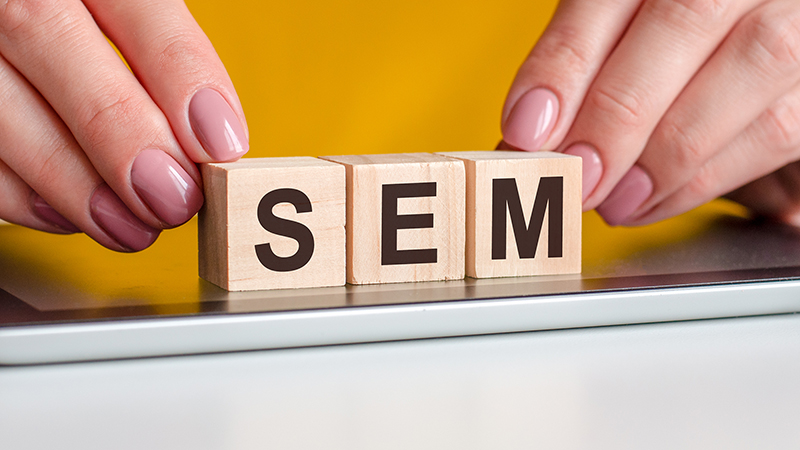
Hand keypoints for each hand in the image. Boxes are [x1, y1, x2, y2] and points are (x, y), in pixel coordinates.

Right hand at [0, 0, 247, 250]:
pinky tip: (69, 214)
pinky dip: (21, 194)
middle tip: (174, 199)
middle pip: (50, 38)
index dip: (182, 74)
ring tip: (133, 226)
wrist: (13, 19)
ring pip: (0, 104)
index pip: (137, 1)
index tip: (220, 143)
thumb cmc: (82, 28)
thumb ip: (160, 60)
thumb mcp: (124, 17)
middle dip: (122, 134)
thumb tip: (212, 142)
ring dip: (74, 181)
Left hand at [499, 0, 799, 225]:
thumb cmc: (669, 35)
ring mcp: (794, 10)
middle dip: (617, 115)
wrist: (744, 26)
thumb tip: (526, 140)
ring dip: (667, 154)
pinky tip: (656, 199)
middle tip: (576, 176)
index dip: (564, 64)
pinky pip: (781, 125)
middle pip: (683, 20)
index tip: (526, 131)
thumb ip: (581, 65)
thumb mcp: (620, 28)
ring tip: (613, 201)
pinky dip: (709, 176)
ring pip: (750, 66)